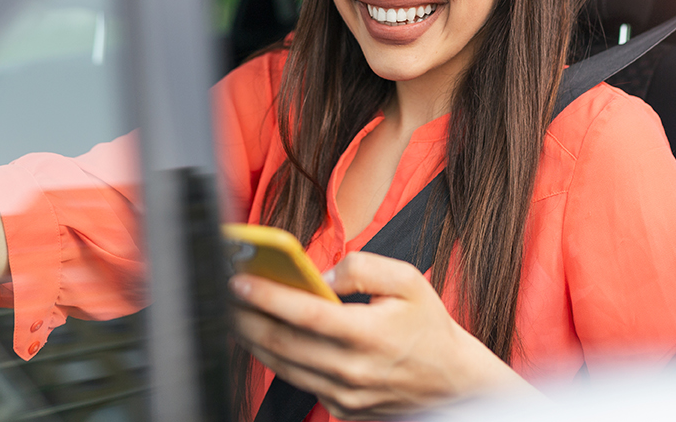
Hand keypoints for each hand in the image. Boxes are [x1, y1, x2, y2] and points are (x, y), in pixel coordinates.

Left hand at [230, 251, 535, 418]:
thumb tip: (320, 277)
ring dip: (253, 340)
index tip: (238, 280)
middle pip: (283, 344)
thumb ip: (362, 268)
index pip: (305, 314)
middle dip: (246, 317)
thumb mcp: (408, 281)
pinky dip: (277, 360)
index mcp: (368, 334)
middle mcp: (352, 369)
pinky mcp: (342, 409)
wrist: (452, 381)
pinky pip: (300, 382)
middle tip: (223, 295)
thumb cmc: (428, 326)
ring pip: (284, 367)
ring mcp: (345, 395)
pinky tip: (264, 339)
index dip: (267, 296)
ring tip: (234, 314)